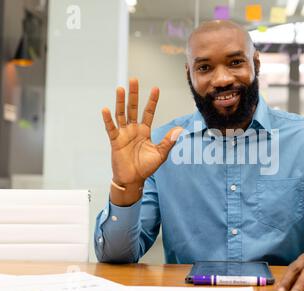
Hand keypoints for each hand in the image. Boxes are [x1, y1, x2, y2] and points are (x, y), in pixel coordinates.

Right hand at [102, 78, 182, 205]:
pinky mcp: (115, 141)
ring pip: (121, 114)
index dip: (152, 101)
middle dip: (134, 94)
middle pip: (133, 108)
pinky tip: (106, 109)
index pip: (148, 112)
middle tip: (134, 79)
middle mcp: (133, 129)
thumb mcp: (160, 153)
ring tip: (120, 88)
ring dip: (120, 102)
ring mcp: (123, 134)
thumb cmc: (146, 167)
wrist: (133, 180)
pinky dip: (108, 120)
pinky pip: (111, 129)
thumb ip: (168, 141)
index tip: (156, 88)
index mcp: (144, 131)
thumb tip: (179, 129)